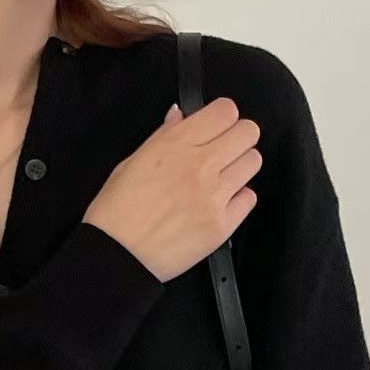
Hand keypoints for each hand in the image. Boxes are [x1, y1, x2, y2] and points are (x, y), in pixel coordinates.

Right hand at [82, 98, 261, 282]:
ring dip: (240, 167)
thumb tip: (179, 117)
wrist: (116, 258)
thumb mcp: (130, 163)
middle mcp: (199, 166)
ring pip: (253, 162)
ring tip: (220, 180)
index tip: (216, 127)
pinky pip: (249, 198)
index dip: (222, 117)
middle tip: (223, 152)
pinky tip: (219, 204)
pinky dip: (238, 199)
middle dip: (238, 138)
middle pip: (248, 132)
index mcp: (175, 145)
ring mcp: (213, 196)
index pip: (225, 111)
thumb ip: (162, 137)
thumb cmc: (116, 215)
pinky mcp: (221, 225)